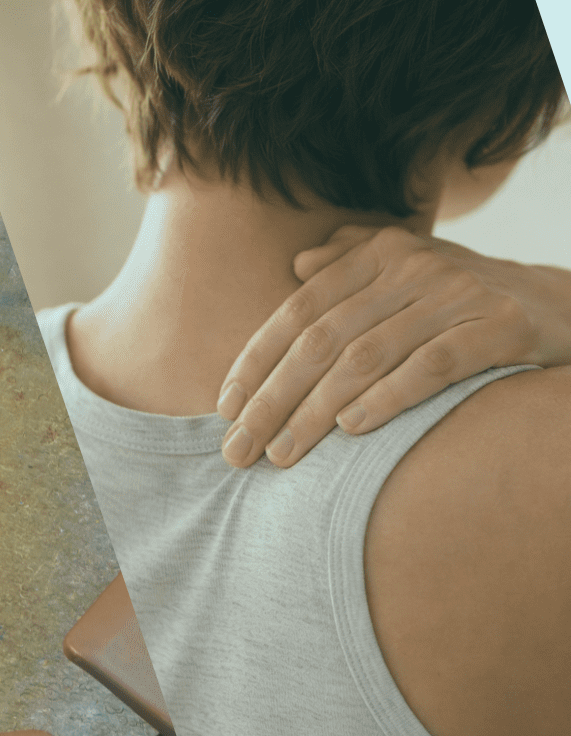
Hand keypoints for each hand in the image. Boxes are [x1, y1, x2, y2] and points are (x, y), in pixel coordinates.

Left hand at [218, 225, 570, 467]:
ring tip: (281, 456)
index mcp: (379, 253)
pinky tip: (351, 429)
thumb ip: (351, 261)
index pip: (298, 311)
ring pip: (365, 358)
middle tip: (239, 450)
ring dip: (314, 413)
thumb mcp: (407, 270)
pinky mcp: (500, 327)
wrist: (561, 305)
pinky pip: (431, 366)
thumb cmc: (462, 298)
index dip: (256, 361)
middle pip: (321, 341)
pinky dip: (387, 397)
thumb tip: (298, 263)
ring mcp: (458, 294)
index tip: (224, 409)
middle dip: (272, 400)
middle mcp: (413, 267)